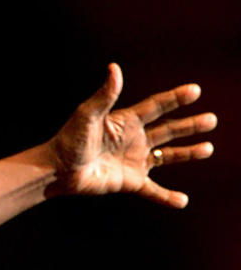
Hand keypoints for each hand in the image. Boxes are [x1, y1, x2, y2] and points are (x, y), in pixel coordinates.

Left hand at [47, 63, 216, 207]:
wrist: (57, 171)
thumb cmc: (68, 141)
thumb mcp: (86, 116)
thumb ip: (104, 95)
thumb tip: (114, 68)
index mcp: (125, 121)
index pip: (156, 107)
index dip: (175, 98)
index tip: (195, 91)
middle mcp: (133, 140)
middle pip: (168, 130)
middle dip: (190, 125)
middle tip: (212, 120)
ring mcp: (133, 161)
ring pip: (167, 157)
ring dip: (188, 153)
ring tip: (208, 149)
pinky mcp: (129, 182)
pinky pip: (152, 190)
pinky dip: (167, 197)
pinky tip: (182, 201)